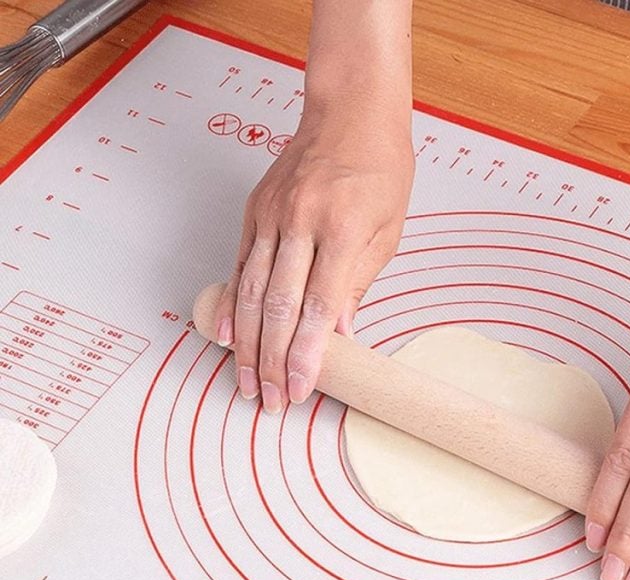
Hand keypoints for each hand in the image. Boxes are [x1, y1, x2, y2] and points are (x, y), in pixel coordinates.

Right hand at [215, 111, 412, 411]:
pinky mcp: (255, 212)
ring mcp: (271, 217)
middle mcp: (299, 223)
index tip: (300, 388)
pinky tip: (227, 337)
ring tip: (247, 383)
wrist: (351, 113)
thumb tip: (339, 336)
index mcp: (340, 231)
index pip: (318, 308)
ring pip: (252, 292)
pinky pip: (240, 266)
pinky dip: (232, 306)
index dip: (306, 354)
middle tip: (271, 400)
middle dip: (272, 361)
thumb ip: (358, 285)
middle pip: (279, 307)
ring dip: (248, 345)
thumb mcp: (386, 232)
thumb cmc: (379, 171)